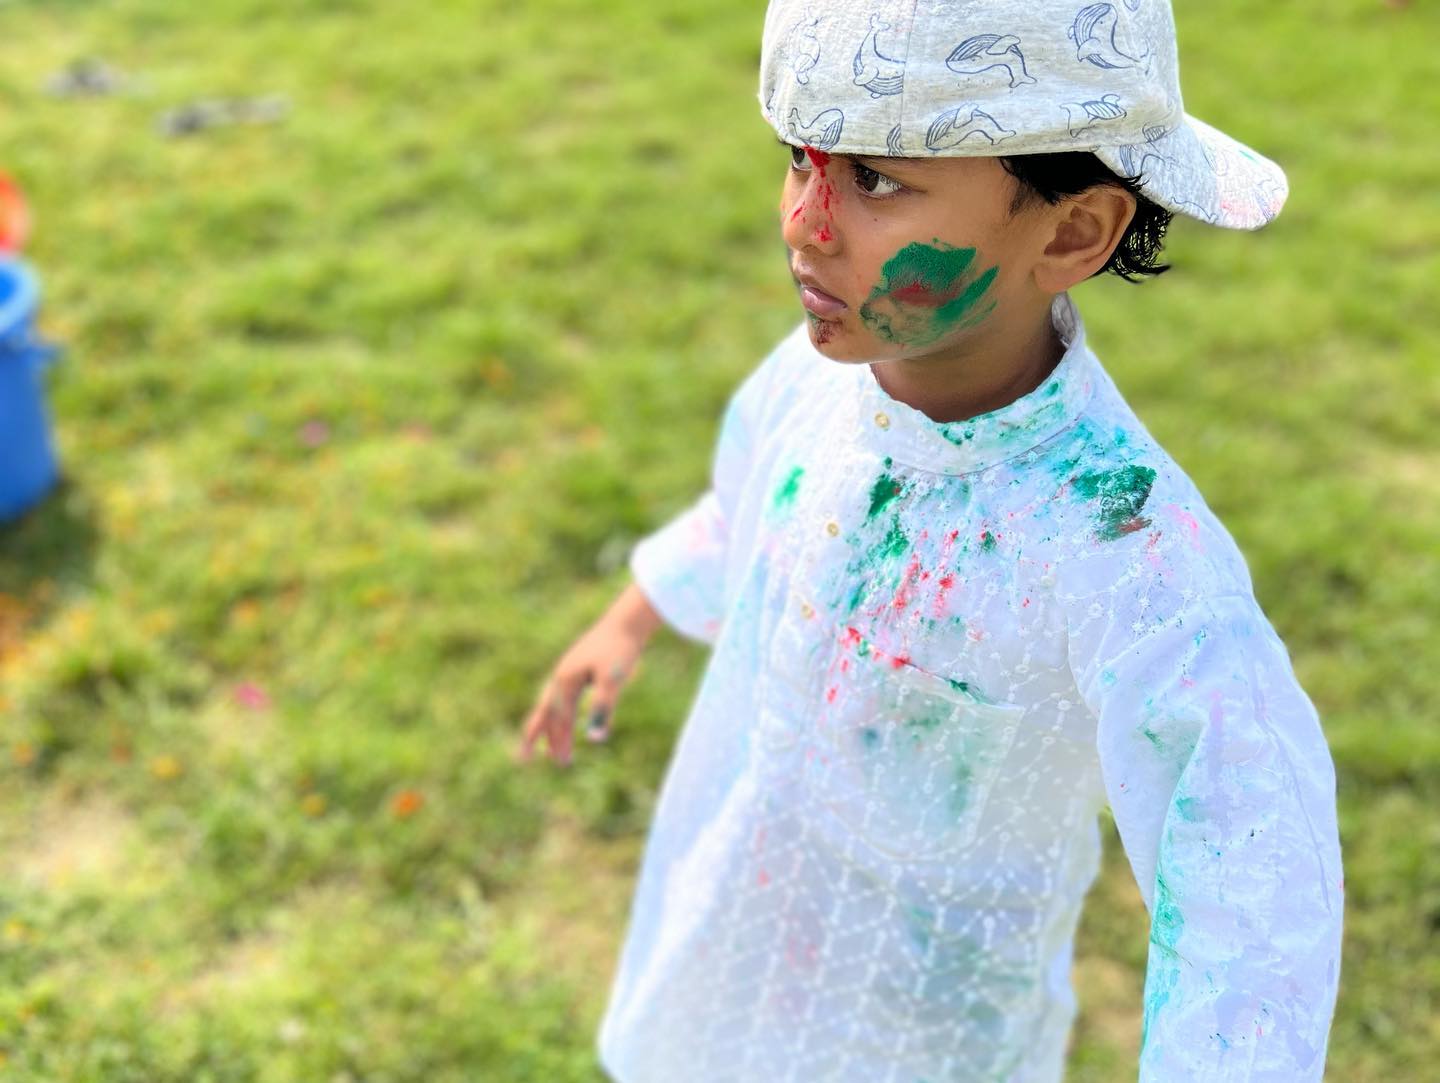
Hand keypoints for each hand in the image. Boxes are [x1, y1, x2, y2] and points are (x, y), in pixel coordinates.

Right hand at [514, 582, 660, 765]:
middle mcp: (562, 676)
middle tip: (528, 759)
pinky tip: (567, 718)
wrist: (626, 621)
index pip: (558, 718)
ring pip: (555, 705)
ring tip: (553, 748)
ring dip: (553, 727)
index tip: (559, 762)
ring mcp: (569, 671)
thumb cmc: (620, 650)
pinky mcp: (578, 668)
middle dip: (542, 737)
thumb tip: (595, 740)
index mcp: (566, 680)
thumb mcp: (612, 682)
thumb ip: (603, 709)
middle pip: (547, 712)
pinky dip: (562, 713)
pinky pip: (564, 697)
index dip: (557, 741)